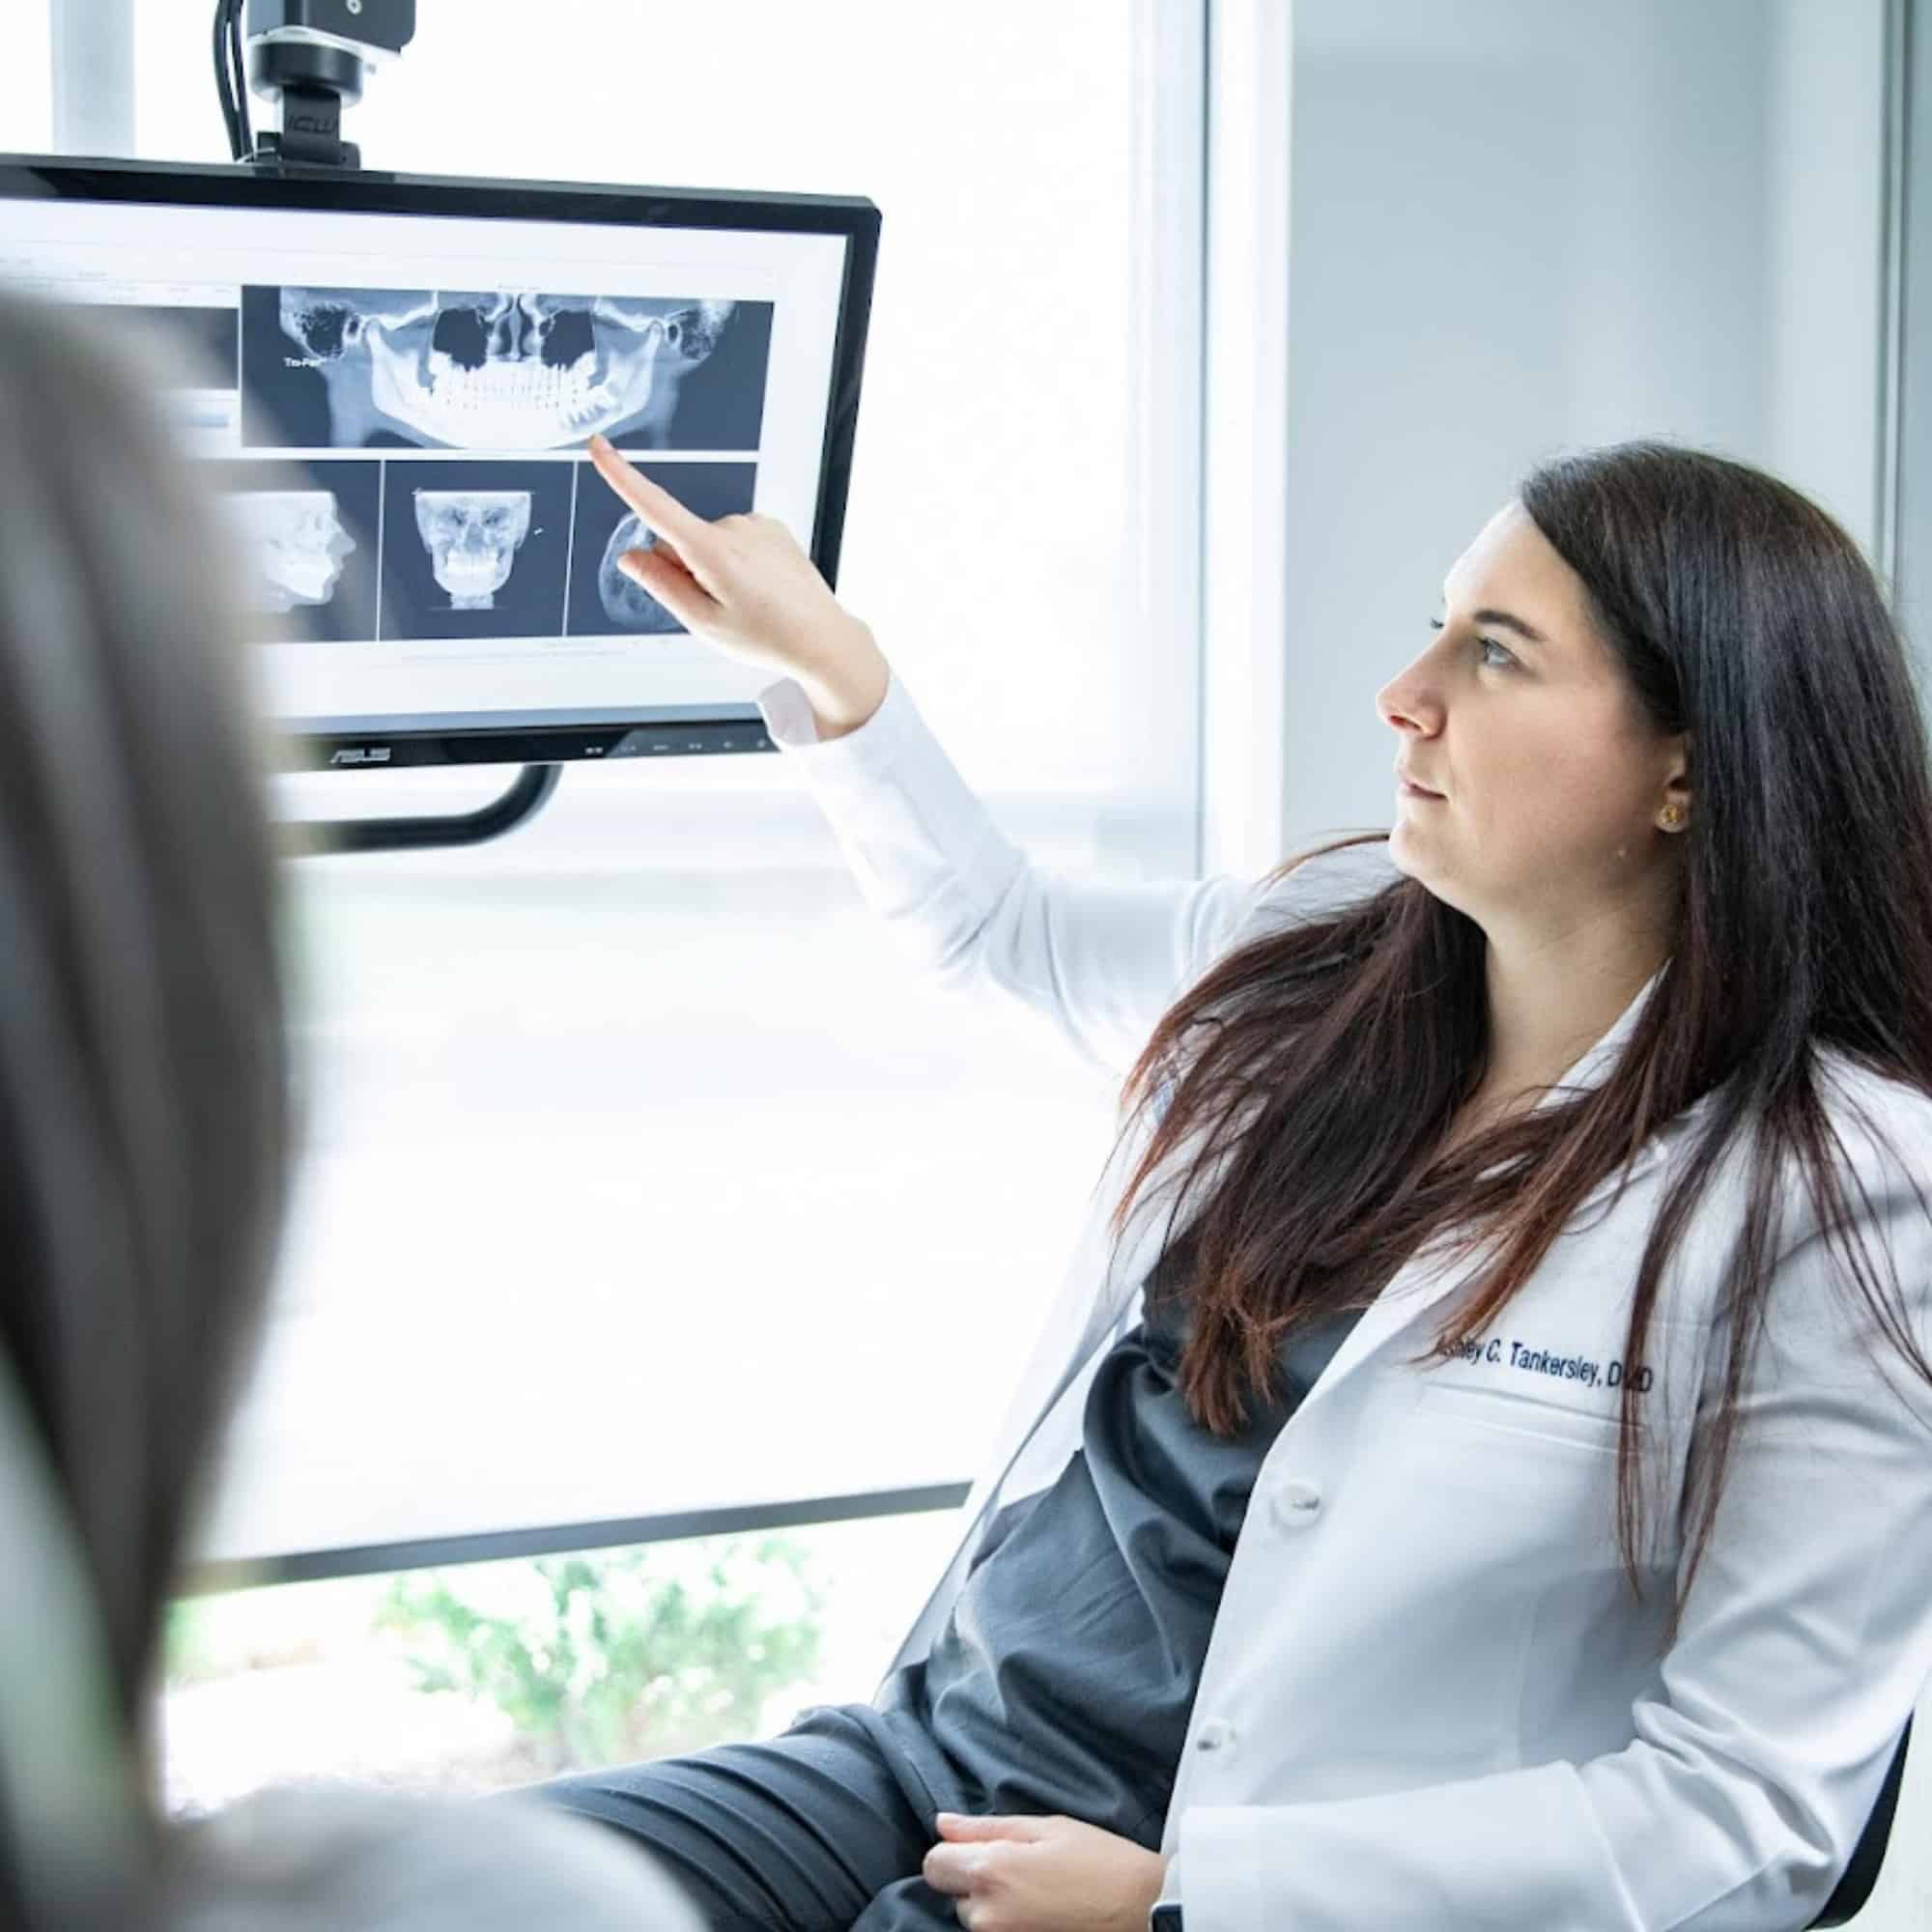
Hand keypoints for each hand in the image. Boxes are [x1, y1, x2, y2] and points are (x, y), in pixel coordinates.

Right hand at [584, 432, 875, 682]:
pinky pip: (734, 541)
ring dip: (714, 569)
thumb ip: (661, 586)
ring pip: (707, 542)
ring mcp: (756, 524)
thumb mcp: (703, 622)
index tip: (599, 446)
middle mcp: (735, 527)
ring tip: (747, 603)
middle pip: (679, 542)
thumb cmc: (767, 637)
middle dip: (685, 571)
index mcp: (712, 551)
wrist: (823, 640)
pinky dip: (737, 563)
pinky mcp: (771, 527)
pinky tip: (760, 589)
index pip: (654, 507)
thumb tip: (631, 557)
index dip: (621, 476)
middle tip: (719, 608)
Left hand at [921, 1812, 1168, 1931]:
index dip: (953, 1852)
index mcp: (990, 1872)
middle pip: (955, 1894)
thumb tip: (942, 1824)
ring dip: (994, 1905)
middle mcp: (987, 1916)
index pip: (934, 1864)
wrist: (1144, 1910)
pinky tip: (1042, 1912)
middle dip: (977, 1880)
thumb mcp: (1045, 1827)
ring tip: (1038, 1891)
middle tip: (1023, 1869)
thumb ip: (985, 1827)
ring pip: (976, 1919)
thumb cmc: (1099, 1860)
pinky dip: (1010, 1923)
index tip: (981, 1848)